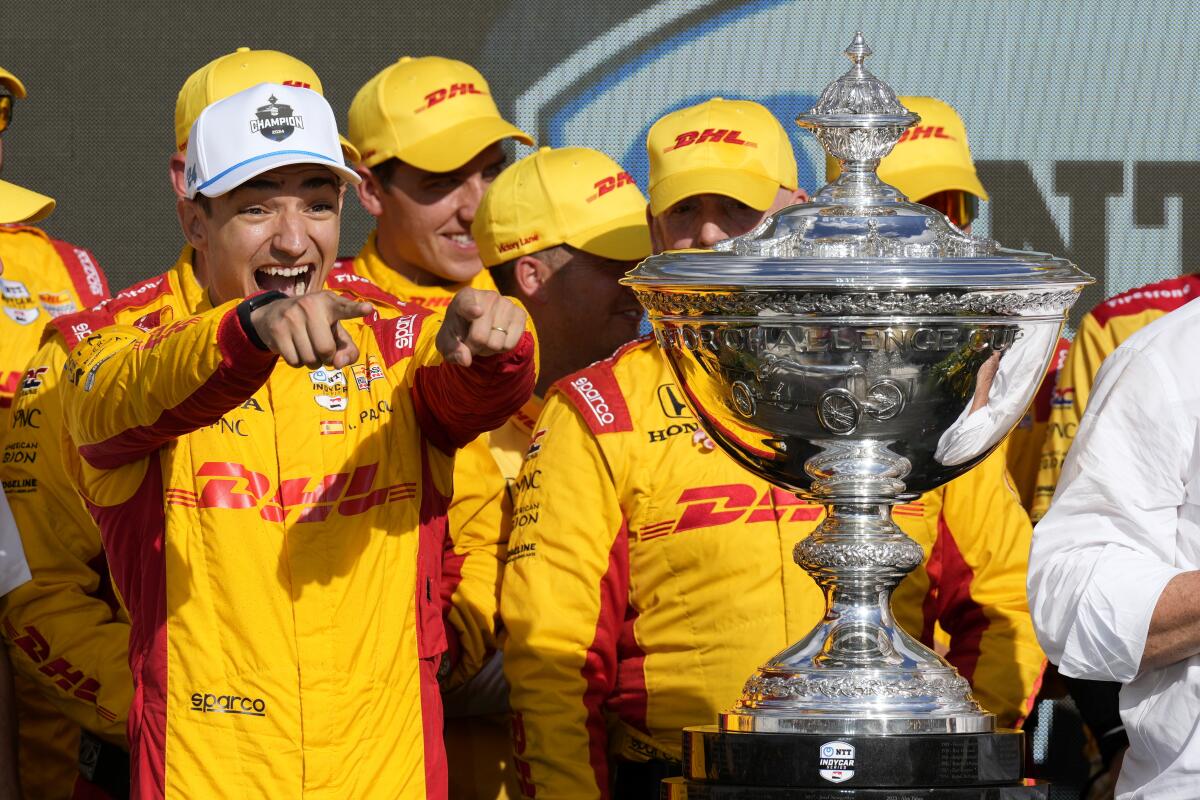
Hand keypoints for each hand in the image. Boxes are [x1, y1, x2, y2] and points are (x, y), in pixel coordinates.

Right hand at [250, 291, 372, 368]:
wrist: (273, 315)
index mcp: (329, 303)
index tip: (369, 308)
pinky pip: (295, 362)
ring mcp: (291, 317)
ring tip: (308, 347)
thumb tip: (338, 364)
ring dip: (312, 362)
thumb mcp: (335, 332)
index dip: (357, 309)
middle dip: (327, 357)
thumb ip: (348, 350)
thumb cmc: (315, 325)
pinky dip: (298, 362)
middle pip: (326, 349)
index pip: (345, 308)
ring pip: (310, 359)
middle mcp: (310, 306)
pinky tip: (294, 348)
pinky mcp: (277, 330)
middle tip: (322, 349)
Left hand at [438, 287, 526, 366]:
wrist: (478, 326)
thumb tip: (465, 359)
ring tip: (485, 338)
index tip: (477, 311)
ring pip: (497, 343)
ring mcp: (506, 303)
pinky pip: (511, 343)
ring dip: (488, 348)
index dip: (471, 310)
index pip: (467, 305)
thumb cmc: (459, 332)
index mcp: (464, 297)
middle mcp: (488, 296)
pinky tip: (497, 338)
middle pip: (480, 337)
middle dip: (474, 347)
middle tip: (471, 342)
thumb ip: (452, 350)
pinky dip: (502, 348)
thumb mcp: (447, 342)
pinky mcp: (520, 314)